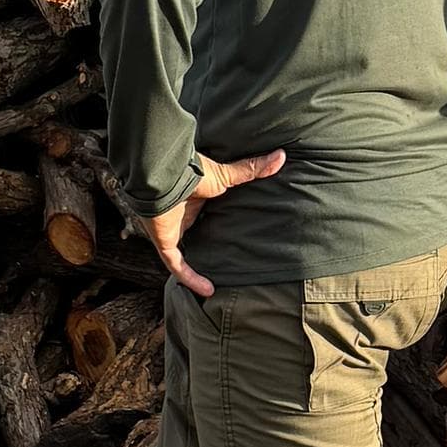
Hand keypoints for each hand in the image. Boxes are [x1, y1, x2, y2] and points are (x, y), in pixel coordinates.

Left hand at [139, 148, 285, 301]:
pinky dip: (190, 278)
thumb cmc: (192, 172)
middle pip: (194, 233)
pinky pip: (176, 265)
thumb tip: (281, 156)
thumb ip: (252, 169)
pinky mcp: (165, 242)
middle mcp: (182, 215)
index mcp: (195, 199)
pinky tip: (208, 290)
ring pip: (183, 252)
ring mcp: (171, 230)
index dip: (216, 221)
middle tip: (227, 257)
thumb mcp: (227, 175)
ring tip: (216, 279)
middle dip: (205, 244)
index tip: (233, 229)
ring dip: (195, 264)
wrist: (165, 178)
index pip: (206, 214)